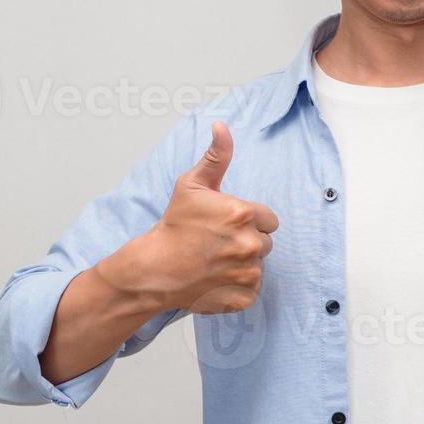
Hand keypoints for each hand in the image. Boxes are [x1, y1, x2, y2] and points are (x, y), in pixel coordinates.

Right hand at [132, 119, 278, 314]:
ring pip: (258, 264)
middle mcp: (250, 244)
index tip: (225, 224)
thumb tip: (221, 126)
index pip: (268, 218)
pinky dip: (238, 286)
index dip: (248, 220)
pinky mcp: (243, 297)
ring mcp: (247, 273)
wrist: (155, 268)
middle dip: (247, 240)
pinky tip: (217, 278)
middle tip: (218, 242)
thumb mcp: (192, 184)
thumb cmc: (174, 225)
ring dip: (242, 263)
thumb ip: (216, 155)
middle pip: (265, 242)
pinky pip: (252, 289)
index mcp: (244, 214)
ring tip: (215, 260)